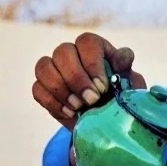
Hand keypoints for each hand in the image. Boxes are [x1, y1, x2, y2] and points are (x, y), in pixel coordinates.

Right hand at [32, 32, 146, 130]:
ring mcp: (54, 69)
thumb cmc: (118, 100)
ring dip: (61, 89)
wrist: (104, 123)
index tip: (103, 87)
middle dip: (76, 79)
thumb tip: (124, 56)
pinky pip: (37, 89)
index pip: (87, 42)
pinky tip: (69, 113)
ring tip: (78, 107)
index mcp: (94, 48)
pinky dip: (52, 102)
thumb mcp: (128, 87)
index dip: (92, 64)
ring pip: (44, 67)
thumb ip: (126, 71)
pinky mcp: (44, 89)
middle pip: (62, 52)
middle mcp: (71, 53)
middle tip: (91, 101)